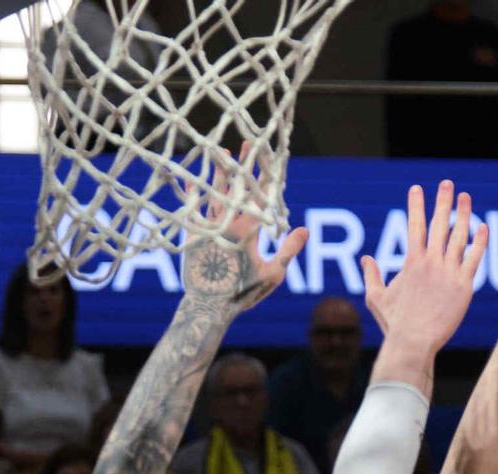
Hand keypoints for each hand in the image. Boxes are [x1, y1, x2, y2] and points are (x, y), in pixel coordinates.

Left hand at [180, 148, 308, 310]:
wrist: (209, 306)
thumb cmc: (243, 293)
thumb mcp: (272, 274)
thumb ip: (288, 250)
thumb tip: (304, 230)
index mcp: (248, 232)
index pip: (261, 198)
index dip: (266, 176)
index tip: (270, 156)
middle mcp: (227, 224)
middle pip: (238, 189)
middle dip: (244, 165)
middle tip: (247, 143)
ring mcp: (208, 228)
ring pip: (215, 194)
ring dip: (219, 173)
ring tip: (221, 152)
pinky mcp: (192, 235)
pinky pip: (192, 210)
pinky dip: (193, 194)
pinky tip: (192, 178)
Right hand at [361, 181, 488, 356]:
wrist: (414, 341)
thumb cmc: (394, 323)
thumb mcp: (376, 298)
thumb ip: (371, 275)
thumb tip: (365, 258)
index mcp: (411, 262)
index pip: (414, 226)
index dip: (416, 205)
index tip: (417, 189)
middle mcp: (431, 262)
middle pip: (438, 224)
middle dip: (442, 201)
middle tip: (447, 184)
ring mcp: (449, 273)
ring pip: (459, 237)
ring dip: (463, 215)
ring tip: (466, 197)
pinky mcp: (464, 286)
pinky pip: (474, 259)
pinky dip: (480, 242)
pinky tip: (483, 227)